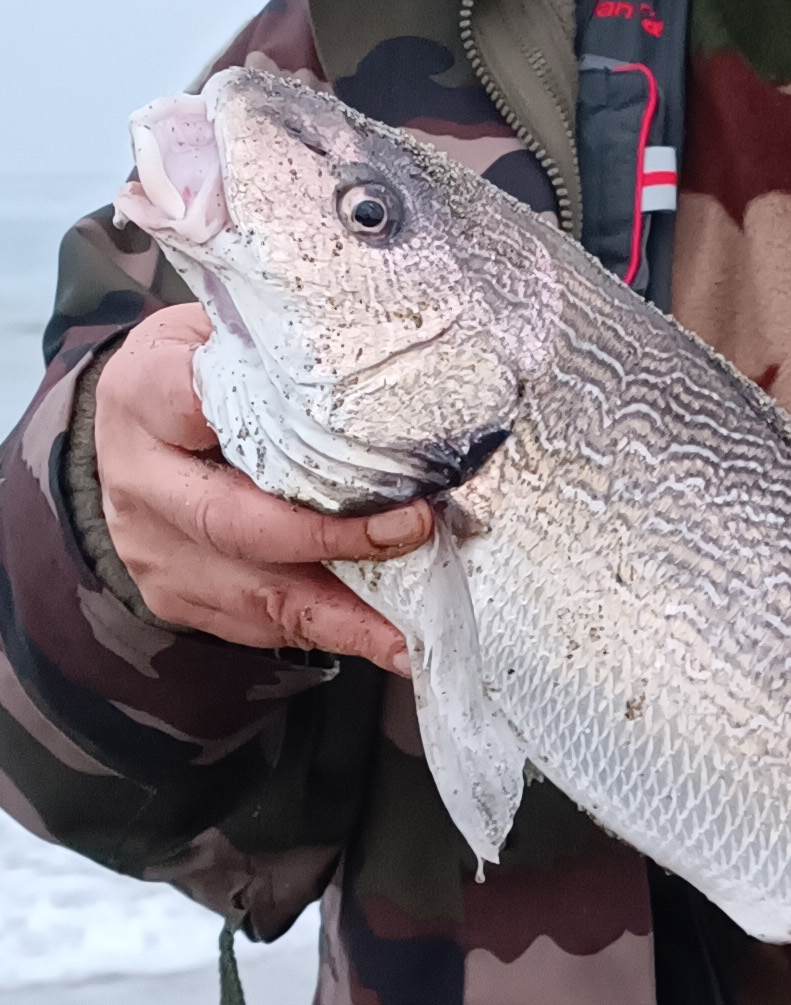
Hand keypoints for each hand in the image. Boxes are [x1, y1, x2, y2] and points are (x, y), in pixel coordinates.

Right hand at [93, 303, 430, 671]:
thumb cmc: (199, 377)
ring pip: (254, 592)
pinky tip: (384, 640)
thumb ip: (278, 345)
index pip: (191, 404)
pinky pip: (259, 626)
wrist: (136, 435)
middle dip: (331, 535)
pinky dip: (329, 633)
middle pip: (235, 521)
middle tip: (409, 530)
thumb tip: (377, 348)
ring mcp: (156, 547)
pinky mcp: (179, 595)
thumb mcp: (220, 334)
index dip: (272, 428)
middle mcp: (143, 480)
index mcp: (146, 396)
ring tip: (408, 632)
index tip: (353, 439)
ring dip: (341, 614)